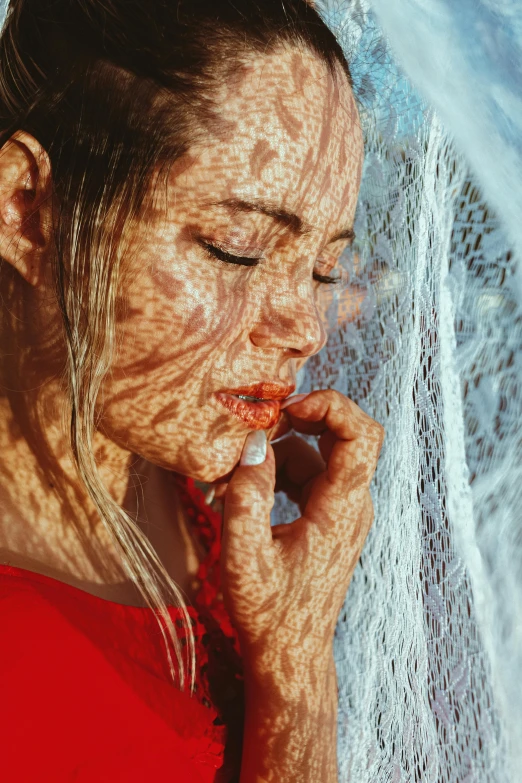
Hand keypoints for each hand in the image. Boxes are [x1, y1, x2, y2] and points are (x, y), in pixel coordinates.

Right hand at [220, 389, 383, 679]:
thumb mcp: (244, 557)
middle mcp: (351, 503)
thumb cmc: (269, 613)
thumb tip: (252, 443)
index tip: (286, 408)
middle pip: (346, 433)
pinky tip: (244, 486)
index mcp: (342, 509)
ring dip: (279, 448)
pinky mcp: (328, 516)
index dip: (330, 406)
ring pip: (319, 452)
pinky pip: (309, 473)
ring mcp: (342, 509)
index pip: (362, 434)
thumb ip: (246, 497)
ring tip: (233, 468)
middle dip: (302, 417)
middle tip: (258, 423)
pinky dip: (278, 468)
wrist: (291, 653)